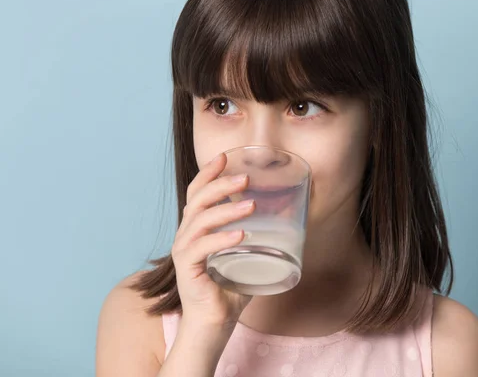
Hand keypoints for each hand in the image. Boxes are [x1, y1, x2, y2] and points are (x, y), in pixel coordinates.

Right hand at [170, 153, 254, 330]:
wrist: (214, 323)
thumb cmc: (230, 288)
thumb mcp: (247, 255)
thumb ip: (260, 236)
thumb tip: (289, 217)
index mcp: (197, 228)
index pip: (198, 193)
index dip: (208, 173)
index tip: (225, 157)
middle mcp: (186, 235)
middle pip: (198, 200)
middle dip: (221, 185)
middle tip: (246, 179)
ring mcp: (184, 251)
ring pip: (200, 221)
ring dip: (226, 210)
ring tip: (251, 205)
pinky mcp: (186, 269)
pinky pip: (201, 248)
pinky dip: (221, 240)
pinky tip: (241, 235)